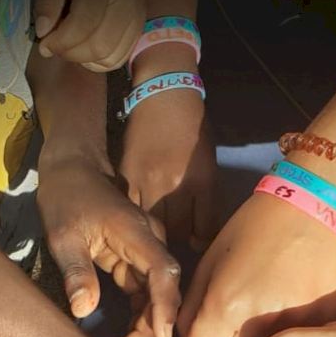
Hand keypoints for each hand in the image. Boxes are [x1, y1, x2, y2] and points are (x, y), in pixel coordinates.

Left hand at [32, 0, 143, 71]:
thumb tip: (43, 33)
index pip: (81, 27)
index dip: (60, 43)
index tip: (44, 44)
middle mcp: (126, 6)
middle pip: (98, 47)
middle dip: (71, 53)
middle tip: (56, 45)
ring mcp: (135, 21)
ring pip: (109, 58)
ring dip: (85, 59)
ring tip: (71, 45)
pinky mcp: (138, 32)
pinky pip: (118, 59)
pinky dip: (99, 62)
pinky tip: (86, 48)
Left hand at [39, 156, 180, 336]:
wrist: (72, 170)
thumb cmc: (66, 198)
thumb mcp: (63, 236)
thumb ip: (76, 272)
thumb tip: (83, 310)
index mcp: (135, 233)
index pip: (163, 272)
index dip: (166, 306)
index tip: (162, 336)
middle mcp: (150, 243)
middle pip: (164, 290)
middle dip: (152, 326)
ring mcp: (145, 253)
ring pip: (156, 297)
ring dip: (147, 326)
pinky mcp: (137, 262)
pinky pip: (145, 295)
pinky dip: (140, 318)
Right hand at [120, 88, 218, 251]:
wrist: (163, 94)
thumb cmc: (193, 126)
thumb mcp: (209, 162)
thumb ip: (206, 197)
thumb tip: (201, 232)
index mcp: (201, 180)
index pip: (203, 229)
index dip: (202, 241)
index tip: (199, 242)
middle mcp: (174, 185)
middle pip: (177, 232)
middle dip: (180, 237)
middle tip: (178, 233)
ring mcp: (147, 182)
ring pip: (152, 226)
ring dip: (158, 231)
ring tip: (159, 227)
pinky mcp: (126, 177)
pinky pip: (132, 210)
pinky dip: (137, 217)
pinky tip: (140, 216)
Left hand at [179, 191, 335, 336]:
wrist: (313, 205)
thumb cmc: (254, 228)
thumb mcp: (211, 262)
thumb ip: (193, 312)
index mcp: (226, 304)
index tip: (214, 325)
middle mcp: (259, 322)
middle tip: (244, 312)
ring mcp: (294, 325)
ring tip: (269, 308)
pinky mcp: (322, 323)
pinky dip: (289, 334)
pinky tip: (292, 305)